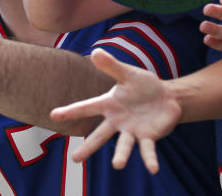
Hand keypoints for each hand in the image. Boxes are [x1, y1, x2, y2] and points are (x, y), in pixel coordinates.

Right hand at [50, 49, 180, 172]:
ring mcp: (132, 131)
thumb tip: (95, 52)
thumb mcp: (128, 73)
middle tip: (75, 160)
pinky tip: (153, 169)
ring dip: (121, 155)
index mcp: (109, 105)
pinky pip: (148, 150)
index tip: (53, 115)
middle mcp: (117, 121)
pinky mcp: (148, 137)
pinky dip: (150, 160)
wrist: (167, 97)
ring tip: (117, 165)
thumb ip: (112, 66)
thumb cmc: (144, 85)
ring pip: (124, 145)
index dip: (70, 111)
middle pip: (100, 135)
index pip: (87, 108)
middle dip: (88, 147)